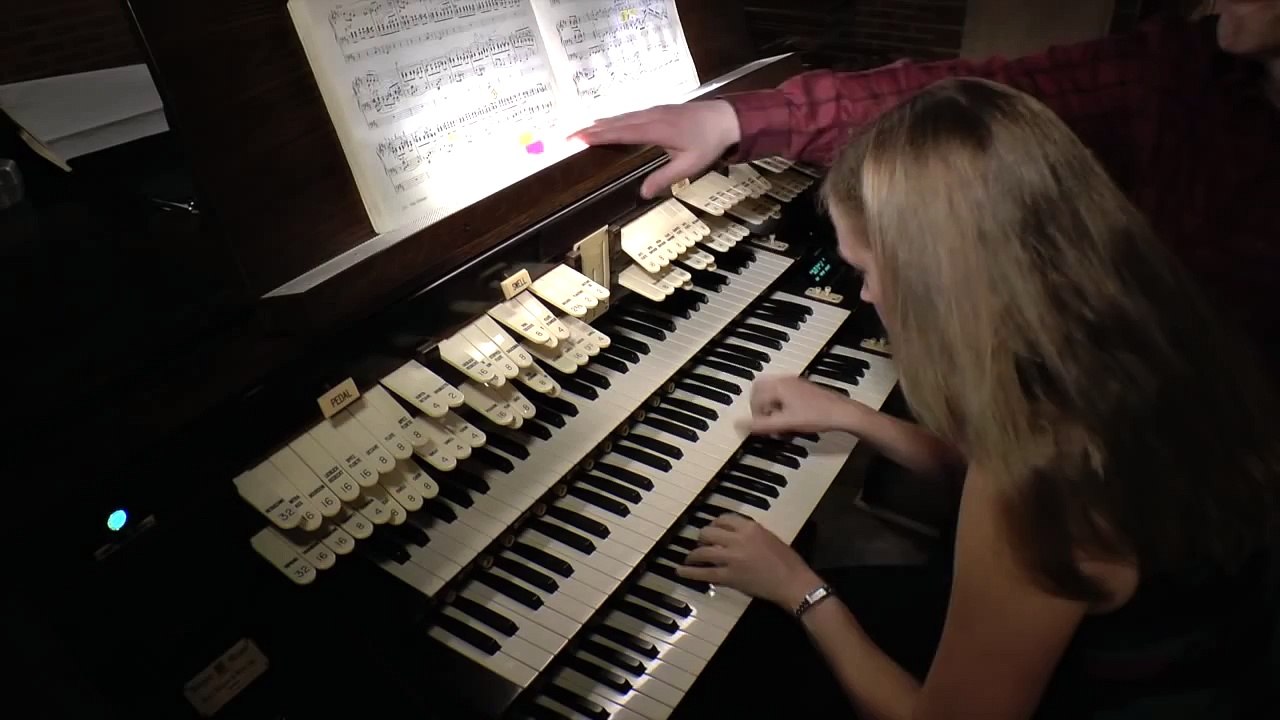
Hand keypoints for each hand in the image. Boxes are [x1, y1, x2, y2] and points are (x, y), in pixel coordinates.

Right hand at [570, 100, 741, 198]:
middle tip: (568, 136)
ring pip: (622, 116)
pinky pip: (630, 114)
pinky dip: (615, 119)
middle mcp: (651, 117)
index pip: (621, 132)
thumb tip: (642, 193)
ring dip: (601, 123)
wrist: (726, 118)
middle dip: (591, 129)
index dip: (598, 135)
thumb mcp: (689, 165)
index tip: (578, 138)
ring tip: (581, 130)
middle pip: (616, 122)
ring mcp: (654, 111)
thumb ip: (664, 178)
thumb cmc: (709, 143)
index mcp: (656, 130)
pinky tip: (609, 122)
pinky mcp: (658, 110)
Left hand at [678, 514, 822, 608]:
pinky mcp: (729, 576)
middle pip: (709, 533)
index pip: (724, 519)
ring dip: (693, 554)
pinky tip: (680, 571)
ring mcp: (731, 558)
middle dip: (702, 538)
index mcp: (750, 527)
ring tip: (690, 558)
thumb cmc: (788, 561)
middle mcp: (738, 538)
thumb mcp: (769, 538)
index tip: (712, 529)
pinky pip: (704, 573)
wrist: (793, 582)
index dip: (714, 524)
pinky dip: (689, 572)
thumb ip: (751, 534)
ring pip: (703, 551)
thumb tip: (735, 536)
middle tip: (701, 544)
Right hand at [748, 374, 867, 435]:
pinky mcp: (802, 387)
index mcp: (777, 385)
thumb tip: (737, 424)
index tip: (763, 428)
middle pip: (760, 389)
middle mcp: (784, 380)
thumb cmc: (814, 416)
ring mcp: (794, 382)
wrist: (842, 413)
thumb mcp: (785, 423)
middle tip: (766, 422)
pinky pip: (782, 392)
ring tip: (778, 421)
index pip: (754, 397)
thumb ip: (761, 424)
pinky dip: (780, 404)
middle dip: (759, 407)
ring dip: (770, 405)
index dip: (755, 415)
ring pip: (771, 390)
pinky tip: (789, 417)